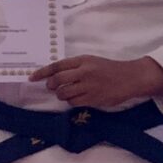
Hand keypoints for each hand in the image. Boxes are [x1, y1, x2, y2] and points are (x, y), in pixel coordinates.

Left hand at [31, 53, 162, 110]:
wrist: (130, 78)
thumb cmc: (109, 69)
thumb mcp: (92, 61)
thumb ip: (75, 67)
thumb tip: (54, 75)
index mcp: (82, 60)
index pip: (57, 66)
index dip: (42, 72)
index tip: (32, 78)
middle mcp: (84, 72)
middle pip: (57, 80)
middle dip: (51, 85)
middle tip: (51, 87)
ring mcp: (88, 86)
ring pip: (64, 93)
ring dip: (61, 94)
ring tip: (66, 93)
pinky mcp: (93, 98)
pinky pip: (74, 102)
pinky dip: (71, 101)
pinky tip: (77, 98)